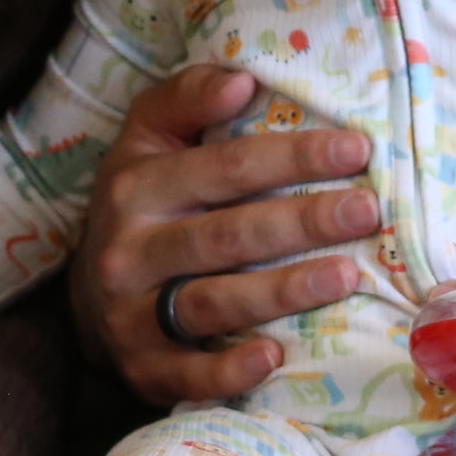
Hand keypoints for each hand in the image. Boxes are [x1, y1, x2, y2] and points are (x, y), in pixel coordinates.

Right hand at [72, 62, 378, 405]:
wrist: (88, 290)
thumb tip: (243, 80)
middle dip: (302, 222)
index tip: (356, 151)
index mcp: (137, 185)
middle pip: (227, 235)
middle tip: (367, 211)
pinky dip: (229, 371)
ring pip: (212, 302)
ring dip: (282, 292)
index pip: (226, 167)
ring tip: (347, 277)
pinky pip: (187, 375)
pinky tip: (276, 357)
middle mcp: (130, 250)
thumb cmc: (143, 201)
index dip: (293, 157)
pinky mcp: (141, 368)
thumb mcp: (149, 136)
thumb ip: (189, 96)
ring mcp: (131, 314)